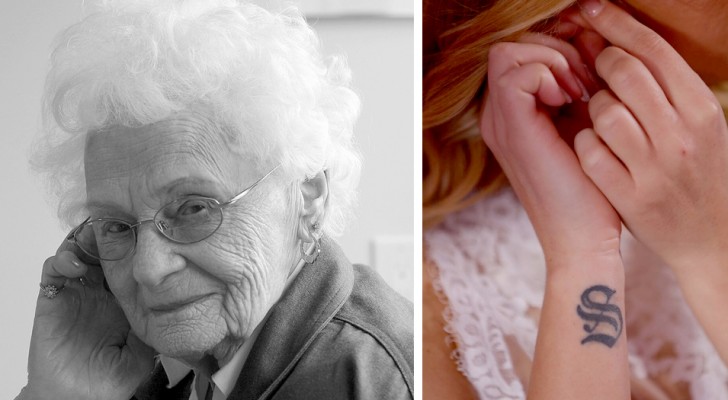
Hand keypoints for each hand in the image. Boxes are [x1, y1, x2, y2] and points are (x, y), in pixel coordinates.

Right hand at [22, 238, 154, 399]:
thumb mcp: (144, 350)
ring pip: (77, 252)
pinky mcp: (53, 300)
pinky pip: (53, 271)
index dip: (132, 246)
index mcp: (122, 299)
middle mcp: (99, 292)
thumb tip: (176, 302)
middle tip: (115, 226)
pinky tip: (75, 265)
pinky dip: (62, 260)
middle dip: (107, 234)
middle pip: (102, 251)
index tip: (143, 232)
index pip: (127, 262)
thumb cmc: (111, 379)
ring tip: (93, 240)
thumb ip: (156, 325)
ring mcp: (76, 294)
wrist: (79, 399)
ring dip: (85, 241)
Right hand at [481, 31, 619, 265]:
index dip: (554, 54)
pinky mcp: (512, 128)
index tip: (587, 81)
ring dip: (551, 61)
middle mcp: (497, 118)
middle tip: (584, 83)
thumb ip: (577, 88)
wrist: (582, 238)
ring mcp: (500, 123)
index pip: (518, 54)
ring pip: (508, 52)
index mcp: (511, 118)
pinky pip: (517, 72)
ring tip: (578, 92)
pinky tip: (571, 102)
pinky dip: (549, 75)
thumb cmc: (590, 190)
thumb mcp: (583, 127)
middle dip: (554, 51)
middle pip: (510, 47)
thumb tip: (588, 45)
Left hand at [573, 0, 727, 271]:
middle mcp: (683, 136)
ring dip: (592, 108)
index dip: (617, 24)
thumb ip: (661, 85)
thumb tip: (608, 41)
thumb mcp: (697, 124)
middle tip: (592, 66)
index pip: (655, 51)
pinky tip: (594, 149)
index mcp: (703, 109)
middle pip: (626, 73)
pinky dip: (585, 143)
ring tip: (601, 118)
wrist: (708, 240)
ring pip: (603, 111)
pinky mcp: (630, 196)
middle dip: (599, 62)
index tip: (591, 8)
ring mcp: (655, 168)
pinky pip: (590, 150)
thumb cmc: (696, 173)